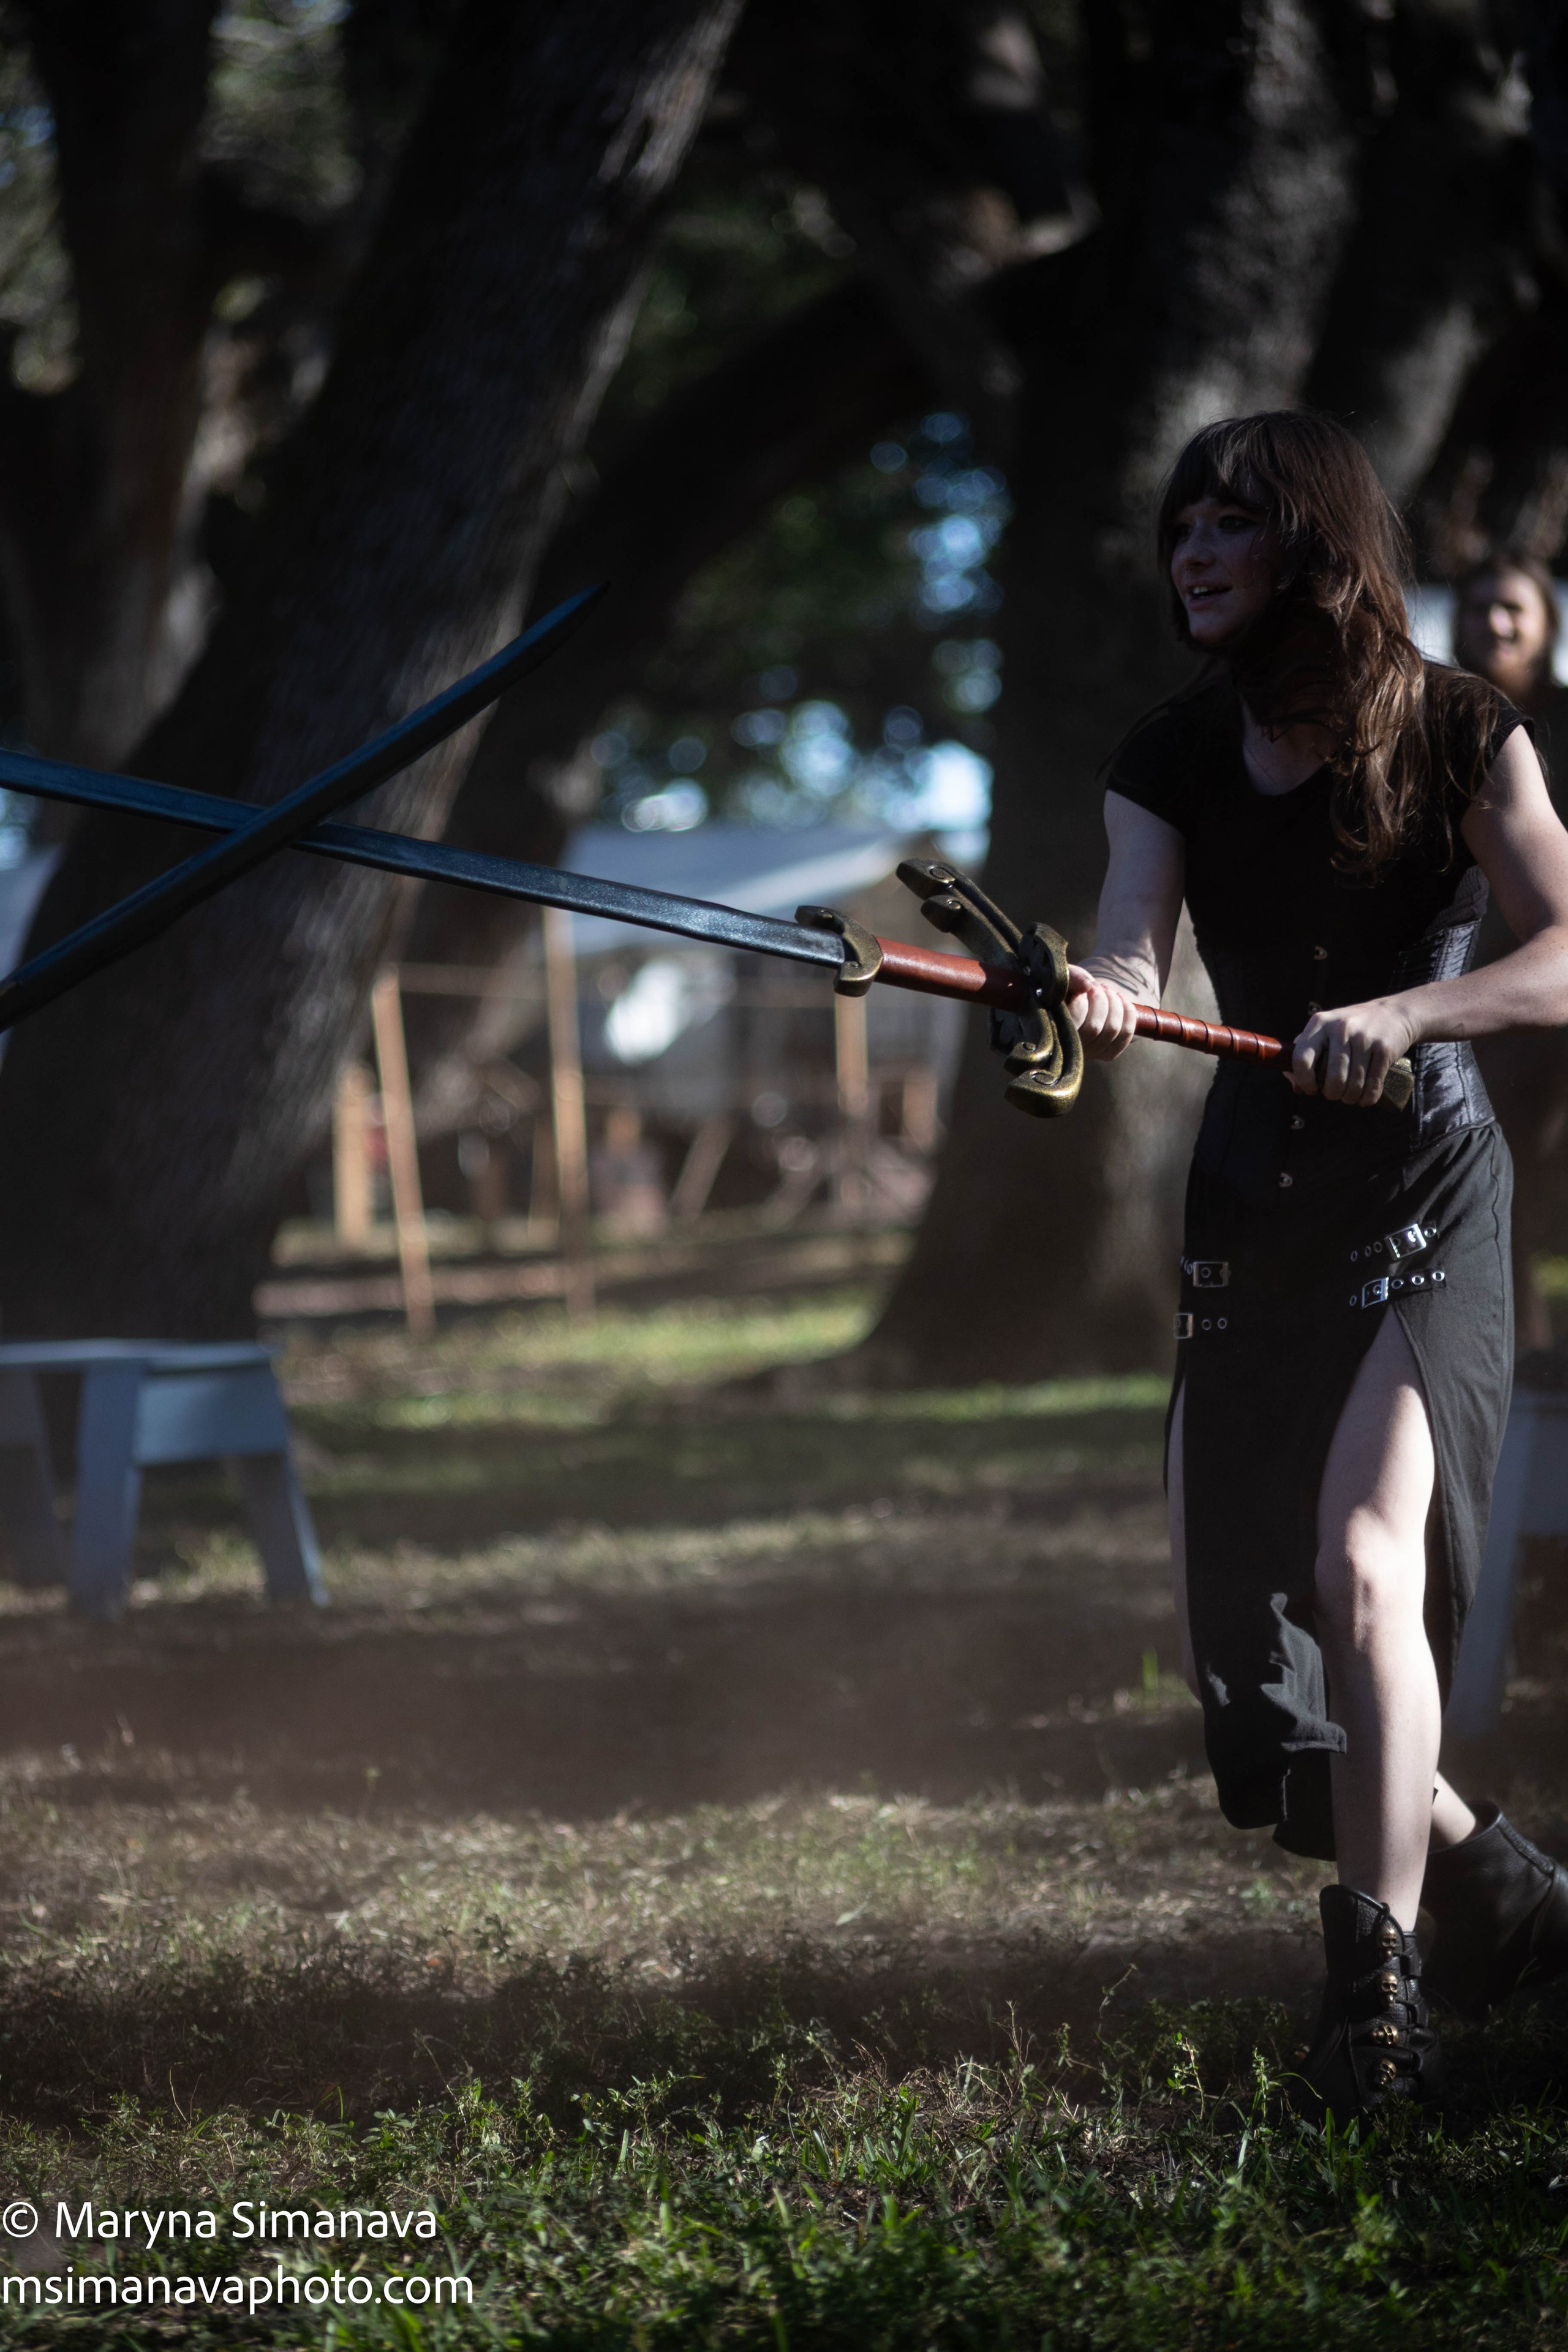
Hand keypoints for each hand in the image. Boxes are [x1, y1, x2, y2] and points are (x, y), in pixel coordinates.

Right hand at [1066, 963, 1140, 1061]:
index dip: (1082, 1002)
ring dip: (1115, 1004)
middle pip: (1094, 1028)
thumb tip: (1086, 986)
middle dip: (1100, 1000)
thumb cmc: (1066, 986)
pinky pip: (1125, 1036)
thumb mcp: (1064, 977)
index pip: (1073, 1023)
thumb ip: (1072, 978)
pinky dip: (1128, 1015)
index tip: (1085, 987)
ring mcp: (1089, 1053)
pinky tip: (1121, 999)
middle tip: (1097, 986)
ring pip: (1112, 1030)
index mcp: (1052, 1031)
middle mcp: (1069, 1049)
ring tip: (1107, 991)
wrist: (1077, 996)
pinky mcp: (1106, 1054)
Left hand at [1290, 997, 1413, 1105]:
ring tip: (1350, 1094)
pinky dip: (1367, 1098)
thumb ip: (1305, 1055)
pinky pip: (1373, 1085)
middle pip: (1333, 1079)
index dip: (1304, 1080)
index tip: (1311, 1088)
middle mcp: (1341, 1028)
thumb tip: (1296, 1086)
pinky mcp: (1384, 1049)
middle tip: (1335, 1092)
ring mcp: (1364, 1038)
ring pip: (1354, 1085)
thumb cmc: (1351, 1029)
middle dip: (1333, 1094)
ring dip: (1351, 1098)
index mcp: (1320, 1023)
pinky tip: (1364, 1097)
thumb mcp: (1325, 1031)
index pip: (1301, 1059)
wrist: (1393, 1013)